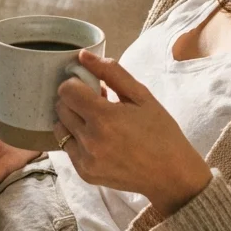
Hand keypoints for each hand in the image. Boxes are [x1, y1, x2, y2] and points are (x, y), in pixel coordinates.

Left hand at [54, 49, 213, 216]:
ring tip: (96, 122)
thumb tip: (82, 56)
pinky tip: (98, 139)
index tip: (91, 87)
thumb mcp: (142, 96)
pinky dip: (77, 139)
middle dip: (74, 100)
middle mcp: (90, 140)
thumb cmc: (160, 131)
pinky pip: (67, 148)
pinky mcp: (85, 173)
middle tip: (96, 103)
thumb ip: (111, 73)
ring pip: (60, 128)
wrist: (171, 175)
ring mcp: (86, 160)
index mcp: (105, 118)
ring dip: (72, 119)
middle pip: (61, 107)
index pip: (66, 90)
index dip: (77, 83)